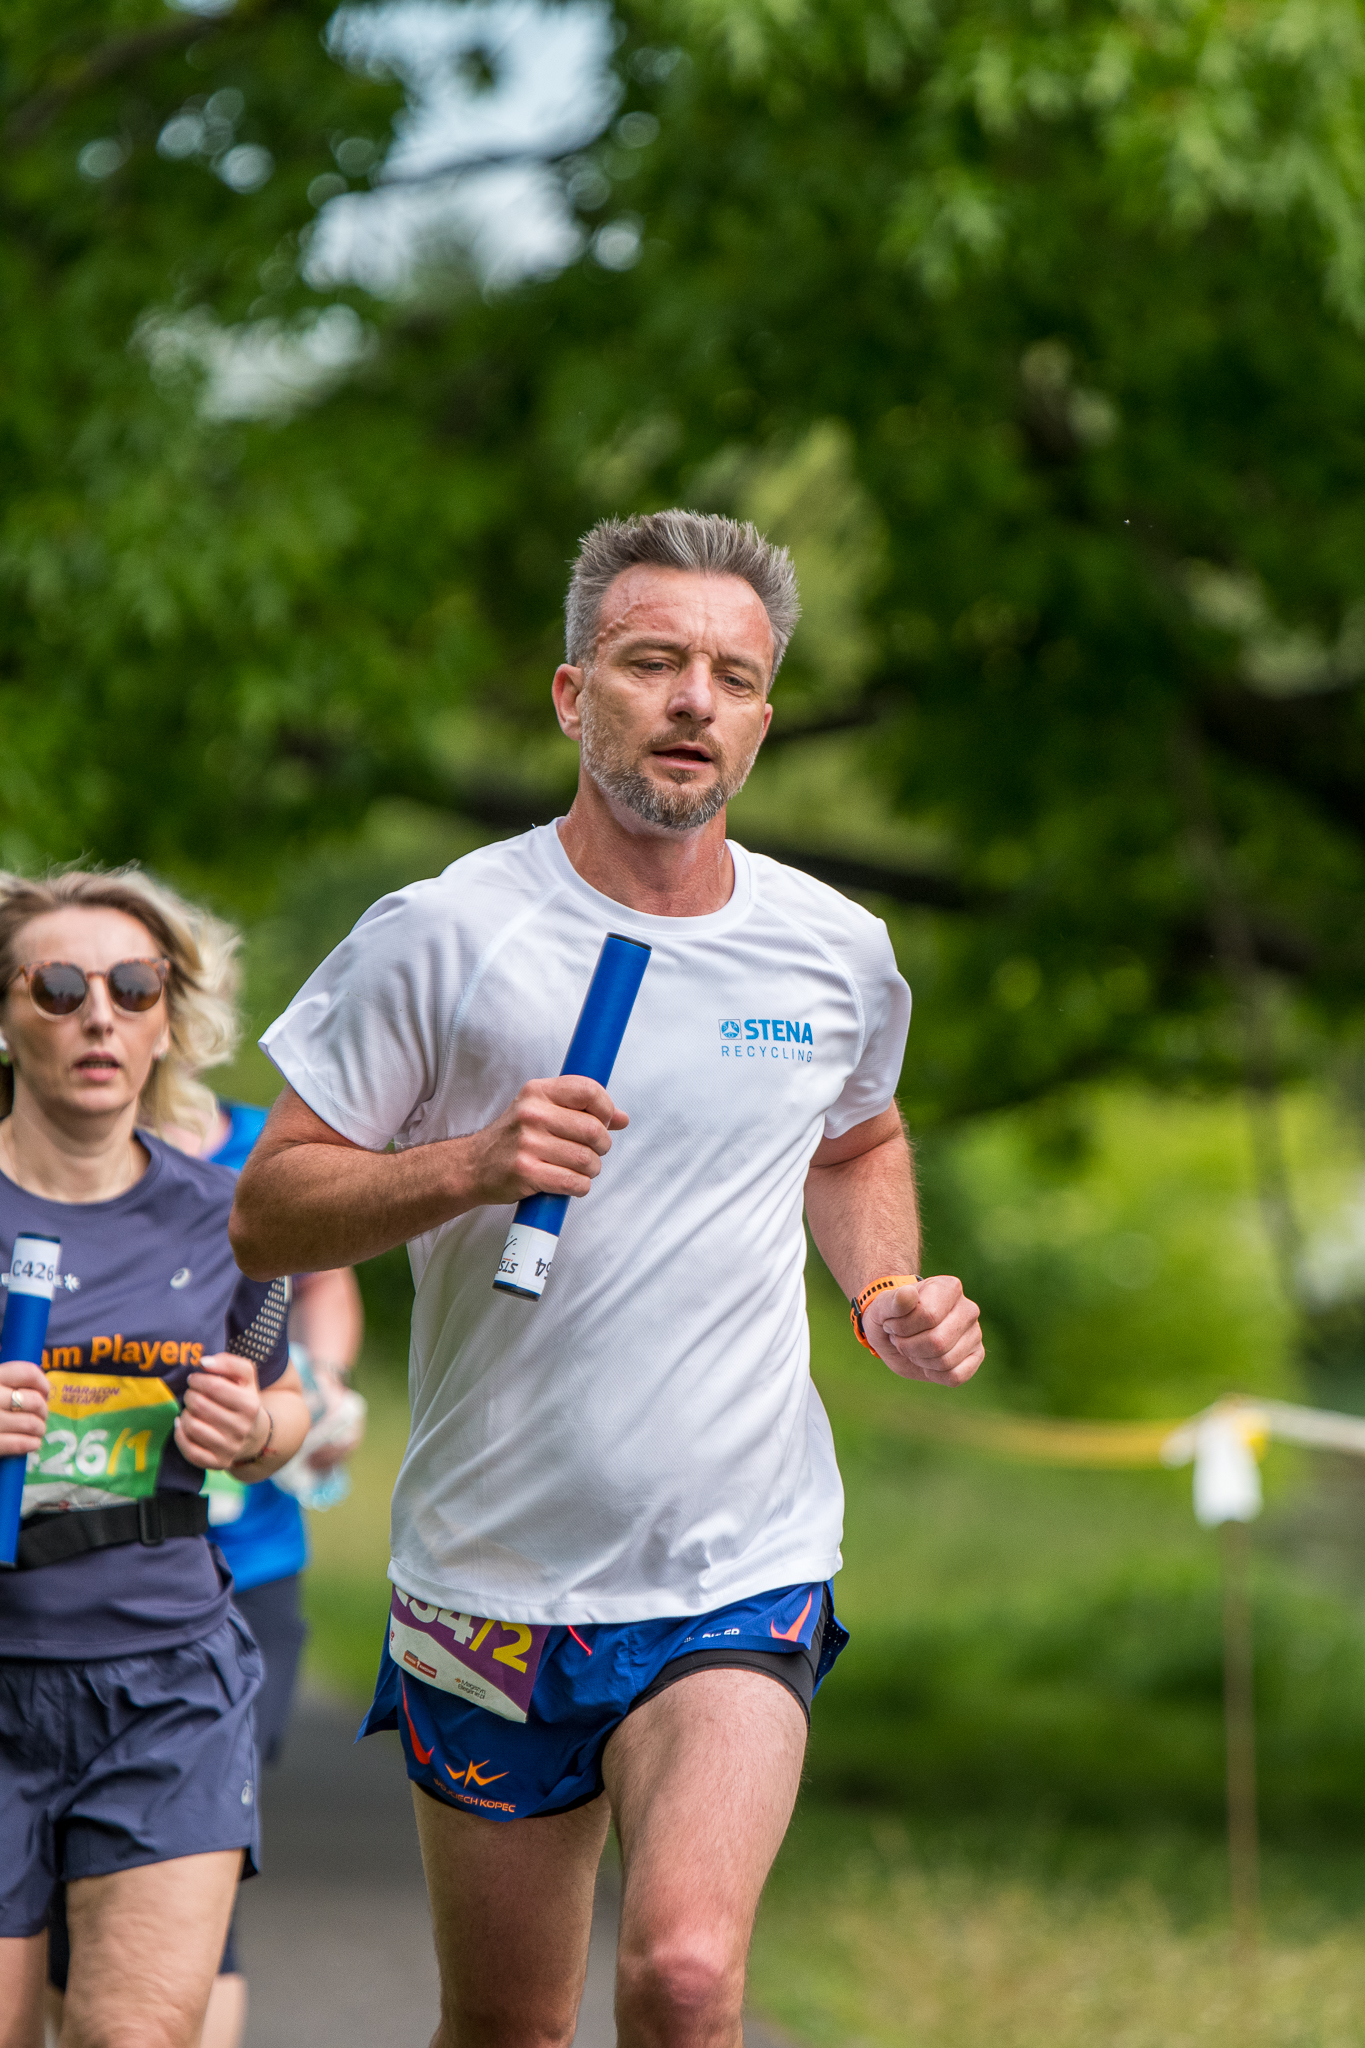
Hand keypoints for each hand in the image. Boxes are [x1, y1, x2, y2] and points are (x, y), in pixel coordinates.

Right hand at [0, 1360, 48, 1459]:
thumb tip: (11, 1355)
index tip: (44, 1392)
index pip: (27, 1372)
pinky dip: (30, 1444)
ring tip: (37, 1430)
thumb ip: (0, 1372)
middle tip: (41, 1415)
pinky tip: (32, 1444)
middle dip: (42, 1410)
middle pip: (33, 1400)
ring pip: (30, 1423)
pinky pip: (18, 1444)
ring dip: (39, 1428)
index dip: (42, 1382)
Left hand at [175, 1352, 266, 1469]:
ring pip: (192, 1426)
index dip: (198, 1379)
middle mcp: (242, 1428)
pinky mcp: (219, 1463)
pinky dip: (180, 1435)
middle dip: (190, 1395)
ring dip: (185, 1413)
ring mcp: (230, 1448)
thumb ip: (228, 1362)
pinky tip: (181, 1425)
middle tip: (192, 1394)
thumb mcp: (245, 1377)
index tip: (195, 1378)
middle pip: (200, 1405)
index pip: (213, 1386)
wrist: (254, 1434)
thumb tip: (204, 1362)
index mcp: (250, 1404)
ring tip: (190, 1409)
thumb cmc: (243, 1399)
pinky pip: (190, 1451)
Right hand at [466, 1076, 627, 1205]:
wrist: (473, 1166)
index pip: (588, 1090)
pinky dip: (579, 1187)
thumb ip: (581, 1111)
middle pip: (593, 1130)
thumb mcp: (542, 1112)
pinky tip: (569, 1183)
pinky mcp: (526, 1171)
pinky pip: (574, 1182)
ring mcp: (528, 1143)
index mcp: (538, 1091)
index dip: (606, 1109)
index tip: (605, 1122)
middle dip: (601, 1146)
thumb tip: (622, 1118)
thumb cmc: (514, 1138)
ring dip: (591, 1170)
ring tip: (578, 1169)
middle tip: (592, 1152)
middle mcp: (532, 1113)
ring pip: (587, 1160)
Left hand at [863, 1276, 983, 1386]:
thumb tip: (908, 1294)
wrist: (894, 1332)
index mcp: (949, 1288)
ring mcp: (975, 1333)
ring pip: (945, 1361)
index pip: (928, 1315)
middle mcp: (968, 1309)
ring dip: (919, 1359)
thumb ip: (893, 1301)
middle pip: (937, 1342)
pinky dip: (934, 1374)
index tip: (892, 1323)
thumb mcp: (881, 1307)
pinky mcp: (977, 1355)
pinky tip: (927, 1361)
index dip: (903, 1327)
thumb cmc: (890, 1316)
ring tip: (912, 1347)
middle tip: (900, 1338)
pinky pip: (956, 1376)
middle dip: (909, 1346)